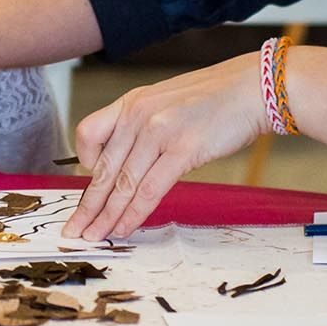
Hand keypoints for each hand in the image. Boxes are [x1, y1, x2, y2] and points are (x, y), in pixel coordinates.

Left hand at [61, 54, 268, 239]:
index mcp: (132, 102)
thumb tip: (127, 163)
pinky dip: (134, 214)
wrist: (252, 88)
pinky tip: (124, 228)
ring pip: (122, 184)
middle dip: (88, 205)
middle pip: (103, 168)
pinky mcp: (182, 150)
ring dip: (106, 216)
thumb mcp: (166, 102)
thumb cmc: (215, 99)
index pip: (89, 134)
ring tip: (94, 237)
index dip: (84, 164)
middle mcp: (139, 115)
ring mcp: (159, 132)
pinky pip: (149, 190)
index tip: (88, 186)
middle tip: (74, 230)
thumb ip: (143, 126)